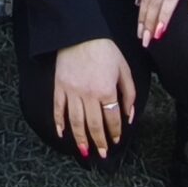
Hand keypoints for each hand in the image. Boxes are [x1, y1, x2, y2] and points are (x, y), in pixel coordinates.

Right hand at [51, 39, 136, 159]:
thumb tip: (129, 116)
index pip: (111, 119)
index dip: (114, 132)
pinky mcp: (59, 87)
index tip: (115, 140)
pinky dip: (59, 123)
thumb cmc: (105, 50)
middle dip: (99, 141)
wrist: (80, 33)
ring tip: (85, 150)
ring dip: (81, 138)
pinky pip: (58, 109)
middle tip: (102, 153)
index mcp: (106, 91)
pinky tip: (62, 133)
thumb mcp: (124, 69)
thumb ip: (129, 94)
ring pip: (76, 121)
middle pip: (93, 124)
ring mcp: (71, 92)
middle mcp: (88, 95)